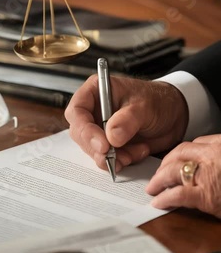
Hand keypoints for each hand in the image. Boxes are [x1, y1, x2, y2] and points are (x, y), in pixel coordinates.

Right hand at [65, 75, 188, 171]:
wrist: (176, 115)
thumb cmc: (158, 100)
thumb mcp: (145, 106)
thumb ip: (128, 119)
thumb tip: (112, 137)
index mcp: (97, 91)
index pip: (77, 111)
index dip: (85, 130)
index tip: (102, 144)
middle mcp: (94, 110)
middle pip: (81, 134)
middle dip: (97, 149)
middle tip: (114, 156)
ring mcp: (101, 129)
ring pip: (93, 150)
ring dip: (111, 158)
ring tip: (134, 153)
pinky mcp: (110, 145)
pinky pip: (107, 159)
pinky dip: (121, 161)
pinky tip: (138, 152)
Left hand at [146, 134, 220, 218]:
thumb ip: (218, 158)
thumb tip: (208, 165)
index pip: (194, 144)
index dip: (179, 154)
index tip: (172, 160)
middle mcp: (213, 155)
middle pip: (179, 154)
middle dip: (164, 164)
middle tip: (157, 174)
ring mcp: (209, 174)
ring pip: (173, 170)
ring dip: (159, 179)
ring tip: (152, 188)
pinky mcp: (207, 196)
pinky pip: (178, 194)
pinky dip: (165, 198)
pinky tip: (158, 202)